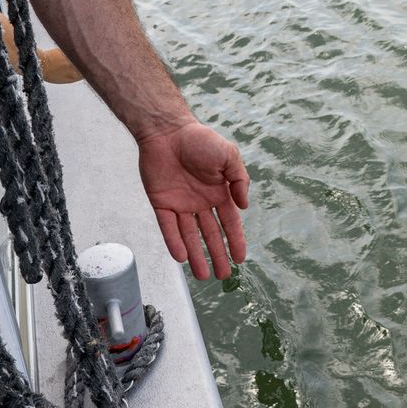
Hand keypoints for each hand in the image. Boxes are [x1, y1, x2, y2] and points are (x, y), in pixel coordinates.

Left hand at [136, 119, 249, 280]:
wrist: (167, 130)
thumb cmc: (200, 139)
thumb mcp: (229, 156)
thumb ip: (240, 180)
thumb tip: (244, 207)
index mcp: (219, 192)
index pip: (229, 223)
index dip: (235, 241)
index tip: (240, 259)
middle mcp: (201, 202)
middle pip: (210, 235)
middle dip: (218, 255)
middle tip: (223, 277)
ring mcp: (180, 204)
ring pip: (190, 236)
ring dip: (197, 255)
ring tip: (204, 276)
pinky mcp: (161, 203)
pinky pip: (168, 228)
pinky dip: (175, 242)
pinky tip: (182, 258)